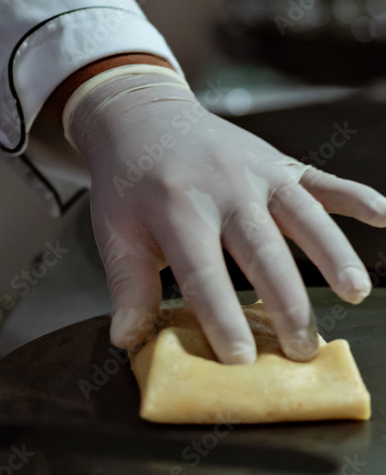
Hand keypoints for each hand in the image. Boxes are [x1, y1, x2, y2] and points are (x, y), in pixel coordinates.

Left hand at [65, 68, 385, 362]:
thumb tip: (128, 340)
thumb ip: (128, 286)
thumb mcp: (115, 231)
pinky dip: (355, 195)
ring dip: (332, 253)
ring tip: (354, 292)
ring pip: (302, 215)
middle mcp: (223, 188)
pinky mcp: (278, 163)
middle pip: (262, 250)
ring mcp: (256, 172)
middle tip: (301, 350)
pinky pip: (322, 179)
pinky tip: (384, 216)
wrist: (142, 116)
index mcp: (176, 209)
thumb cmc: (129, 183)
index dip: (221, 316)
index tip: (239, 358)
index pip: (202, 271)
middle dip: (285, 302)